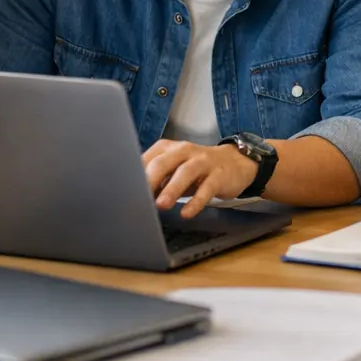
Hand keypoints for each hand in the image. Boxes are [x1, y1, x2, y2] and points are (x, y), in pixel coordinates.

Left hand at [143, 140, 258, 217]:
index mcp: (168, 148)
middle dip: (151, 179)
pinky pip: (207, 188)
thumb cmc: (197, 169)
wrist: (235, 162)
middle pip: (164, 162)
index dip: (136, 175)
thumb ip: (156, 179)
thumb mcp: (174, 169)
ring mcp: (203, 161)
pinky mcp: (219, 175)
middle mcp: (184, 150)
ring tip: (161, 206)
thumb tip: (133, 197)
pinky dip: (196, 201)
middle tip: (139, 197)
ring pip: (186, 172)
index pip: (148, 159)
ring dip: (172, 189)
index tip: (125, 192)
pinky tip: (187, 212)